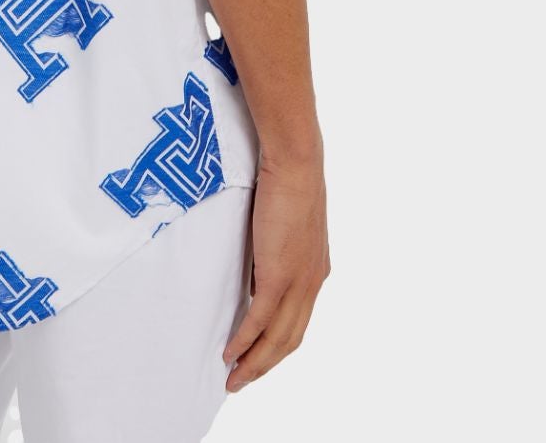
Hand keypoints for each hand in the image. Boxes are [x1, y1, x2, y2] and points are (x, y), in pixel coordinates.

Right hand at [223, 158, 330, 390]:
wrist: (296, 164)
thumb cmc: (288, 181)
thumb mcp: (285, 224)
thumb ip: (276, 251)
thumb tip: (258, 269)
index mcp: (315, 271)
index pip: (298, 321)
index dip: (278, 345)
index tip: (258, 358)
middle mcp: (312, 283)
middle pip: (290, 340)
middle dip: (265, 365)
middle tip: (241, 380)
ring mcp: (298, 282)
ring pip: (277, 338)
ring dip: (254, 363)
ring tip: (234, 379)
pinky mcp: (279, 275)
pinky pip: (260, 320)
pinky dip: (244, 341)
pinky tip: (230, 353)